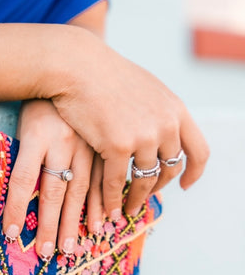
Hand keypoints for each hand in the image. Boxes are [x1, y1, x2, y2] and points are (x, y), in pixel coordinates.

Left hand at [2, 99, 93, 259]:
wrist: (74, 66)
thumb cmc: (41, 99)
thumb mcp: (25, 119)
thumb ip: (23, 152)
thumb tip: (17, 189)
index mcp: (36, 135)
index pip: (21, 179)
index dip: (15, 207)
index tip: (10, 234)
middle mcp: (61, 142)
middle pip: (52, 191)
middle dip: (49, 225)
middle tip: (46, 254)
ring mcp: (85, 145)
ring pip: (79, 190)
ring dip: (75, 221)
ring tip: (70, 248)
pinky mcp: (102, 145)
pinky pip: (103, 179)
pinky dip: (102, 203)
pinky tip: (103, 222)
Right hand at [40, 26, 209, 218]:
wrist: (77, 65)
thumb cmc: (102, 74)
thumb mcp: (143, 87)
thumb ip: (156, 110)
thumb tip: (157, 128)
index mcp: (175, 109)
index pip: (198, 150)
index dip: (194, 172)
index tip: (185, 185)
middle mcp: (165, 124)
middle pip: (170, 169)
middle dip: (157, 188)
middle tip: (143, 196)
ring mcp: (143, 135)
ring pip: (144, 179)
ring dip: (135, 198)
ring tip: (126, 208)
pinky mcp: (117, 145)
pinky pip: (116, 180)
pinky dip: (111, 197)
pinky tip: (107, 206)